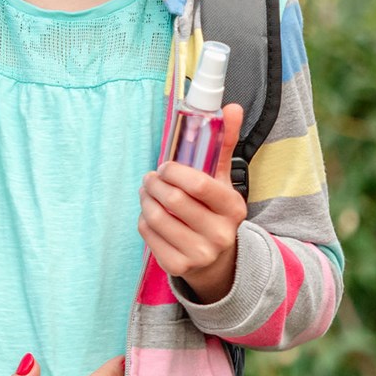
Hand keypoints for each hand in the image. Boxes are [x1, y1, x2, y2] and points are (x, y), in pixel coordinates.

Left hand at [140, 103, 246, 301]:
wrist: (216, 259)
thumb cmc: (214, 209)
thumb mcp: (222, 179)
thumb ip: (225, 143)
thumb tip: (232, 107)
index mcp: (233, 208)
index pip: (200, 185)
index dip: (174, 171)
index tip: (165, 166)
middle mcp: (220, 235)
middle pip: (173, 200)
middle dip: (154, 183)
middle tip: (151, 177)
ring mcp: (199, 254)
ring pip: (156, 217)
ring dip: (145, 198)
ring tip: (147, 191)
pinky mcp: (178, 267)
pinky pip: (147, 234)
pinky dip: (142, 219)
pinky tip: (149, 213)